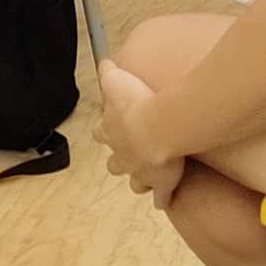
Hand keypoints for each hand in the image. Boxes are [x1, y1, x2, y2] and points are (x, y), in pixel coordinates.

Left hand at [98, 61, 183, 206]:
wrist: (160, 127)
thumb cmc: (138, 103)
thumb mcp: (117, 81)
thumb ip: (109, 73)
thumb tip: (104, 64)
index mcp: (111, 132)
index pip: (100, 133)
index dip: (104, 130)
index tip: (109, 127)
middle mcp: (122, 155)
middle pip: (114, 163)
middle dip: (119, 160)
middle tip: (131, 153)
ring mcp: (140, 172)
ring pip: (135, 182)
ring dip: (139, 179)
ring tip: (148, 177)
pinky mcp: (160, 184)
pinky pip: (160, 197)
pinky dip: (162, 199)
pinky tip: (165, 201)